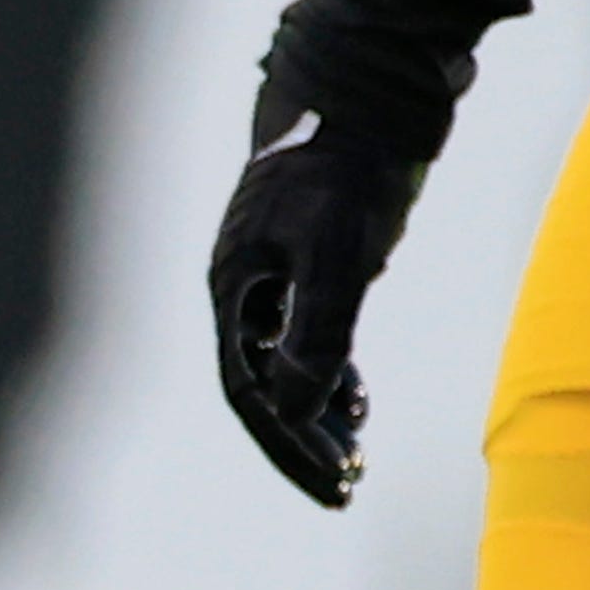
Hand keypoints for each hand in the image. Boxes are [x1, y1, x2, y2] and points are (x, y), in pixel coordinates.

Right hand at [208, 110, 423, 507]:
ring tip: (354, 453)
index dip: (288, 441)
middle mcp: (241, 291)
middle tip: (345, 487)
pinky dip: (328, 372)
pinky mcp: (299, 263)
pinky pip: (301, 336)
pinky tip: (357, 400)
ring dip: (315, 412)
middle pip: (259, 387)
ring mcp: (268, 278)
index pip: (248, 390)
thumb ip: (317, 331)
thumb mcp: (337, 255)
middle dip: (299, 441)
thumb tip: (294, 406)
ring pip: (281, 365)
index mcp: (232, 290)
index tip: (332, 480)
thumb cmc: (344, 173)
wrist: (357, 101)